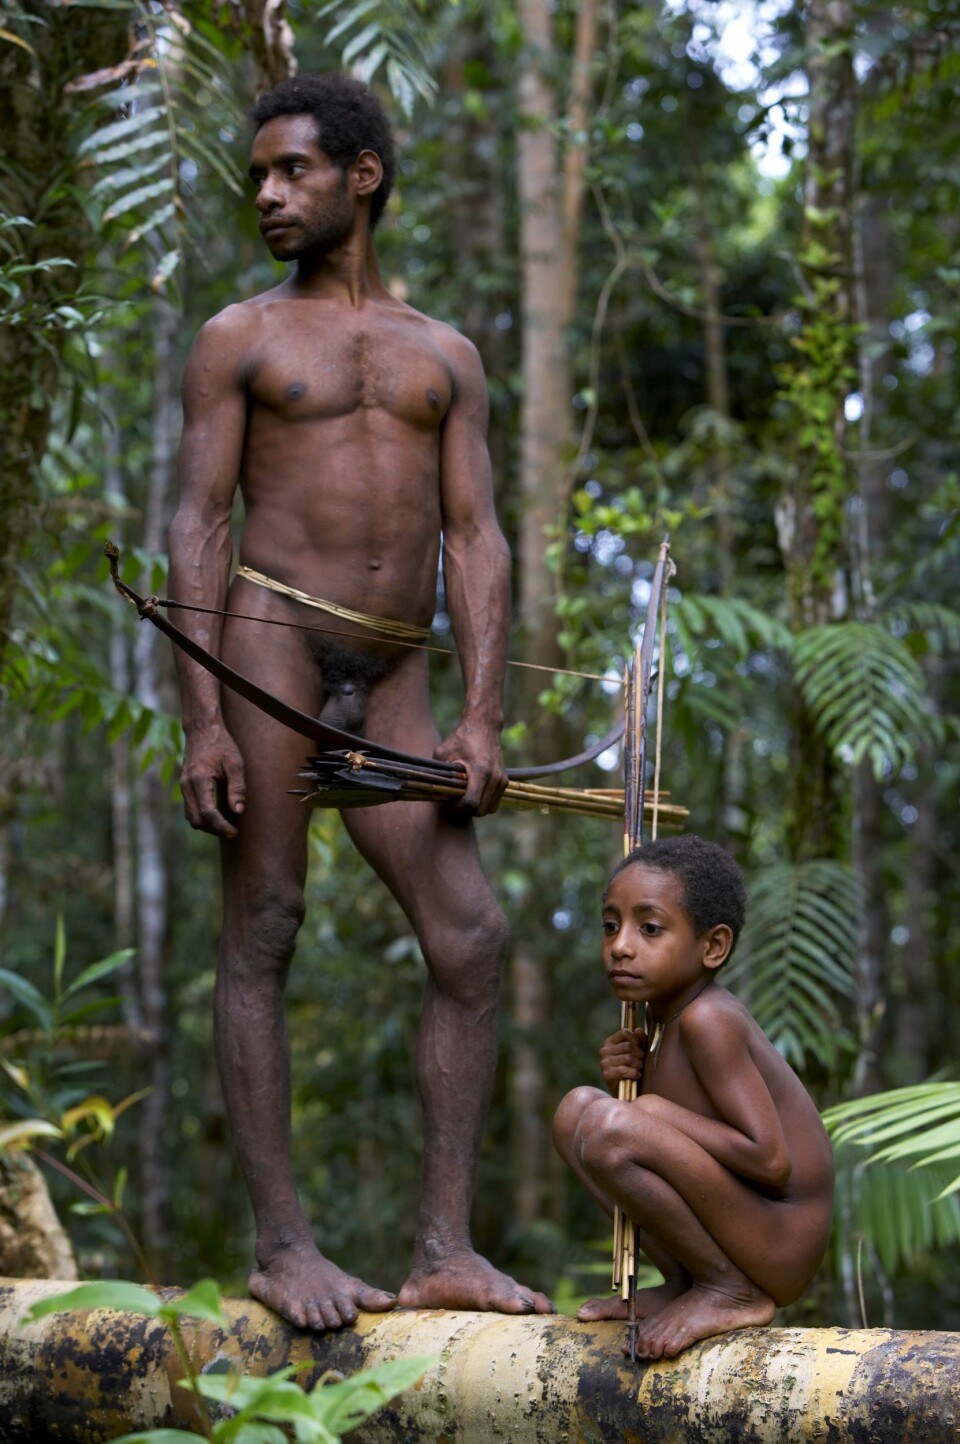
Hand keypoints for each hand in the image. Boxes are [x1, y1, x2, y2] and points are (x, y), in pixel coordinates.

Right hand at [179, 724, 246, 838]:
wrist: (202, 729)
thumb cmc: (221, 744)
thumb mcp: (235, 763)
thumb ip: (237, 788)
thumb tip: (238, 811)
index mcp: (199, 780)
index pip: (208, 813)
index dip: (221, 827)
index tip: (234, 832)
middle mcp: (187, 785)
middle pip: (197, 820)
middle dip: (214, 830)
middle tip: (232, 832)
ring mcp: (183, 786)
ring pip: (191, 817)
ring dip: (207, 826)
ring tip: (225, 826)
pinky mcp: (184, 786)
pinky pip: (190, 809)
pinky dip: (201, 817)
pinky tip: (216, 816)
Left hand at [433, 720, 506, 815]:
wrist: (484, 726)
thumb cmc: (461, 739)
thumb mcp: (444, 753)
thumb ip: (440, 773)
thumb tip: (433, 792)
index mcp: (481, 771)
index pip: (471, 804)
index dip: (457, 807)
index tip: (448, 801)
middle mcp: (495, 778)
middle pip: (481, 811)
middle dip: (466, 810)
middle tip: (454, 800)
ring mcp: (502, 780)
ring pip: (489, 809)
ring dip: (476, 807)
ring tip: (463, 796)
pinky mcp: (504, 781)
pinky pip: (494, 802)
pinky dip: (484, 802)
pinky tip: (472, 792)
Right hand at [599, 1027, 647, 1095]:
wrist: (626, 1088)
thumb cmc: (633, 1065)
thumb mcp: (638, 1049)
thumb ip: (640, 1039)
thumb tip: (638, 1030)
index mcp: (610, 1041)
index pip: (624, 1032)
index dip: (636, 1038)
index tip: (641, 1046)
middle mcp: (604, 1050)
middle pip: (628, 1046)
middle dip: (640, 1054)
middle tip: (643, 1060)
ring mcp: (604, 1062)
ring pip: (627, 1058)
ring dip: (638, 1064)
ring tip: (640, 1068)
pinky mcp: (606, 1074)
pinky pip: (624, 1070)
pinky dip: (633, 1073)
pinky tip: (637, 1075)